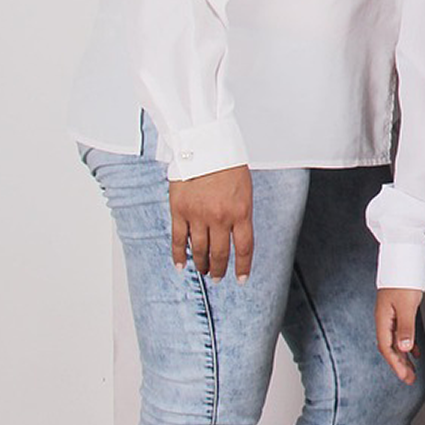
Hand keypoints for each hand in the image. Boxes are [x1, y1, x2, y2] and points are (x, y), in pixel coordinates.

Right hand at [170, 165, 253, 281]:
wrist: (206, 146)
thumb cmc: (228, 165)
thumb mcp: (244, 190)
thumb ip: (240, 213)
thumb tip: (234, 235)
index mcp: (241, 212)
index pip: (244, 248)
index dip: (243, 267)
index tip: (241, 279)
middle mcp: (220, 218)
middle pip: (220, 253)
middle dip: (218, 269)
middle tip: (217, 278)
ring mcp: (198, 216)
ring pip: (199, 250)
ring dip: (201, 264)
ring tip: (203, 271)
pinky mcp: (179, 211)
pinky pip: (179, 239)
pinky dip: (179, 255)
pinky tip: (181, 265)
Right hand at [376, 287, 424, 383]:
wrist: (404, 259)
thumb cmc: (404, 279)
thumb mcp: (407, 305)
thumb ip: (405, 327)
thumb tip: (405, 349)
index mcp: (383, 319)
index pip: (387, 347)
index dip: (396, 364)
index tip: (405, 377)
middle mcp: (384, 319)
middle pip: (390, 347)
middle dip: (399, 364)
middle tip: (409, 379)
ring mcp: (390, 315)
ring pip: (396, 341)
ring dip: (403, 356)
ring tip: (411, 370)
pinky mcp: (398, 310)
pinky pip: (401, 333)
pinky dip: (407, 343)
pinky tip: (414, 351)